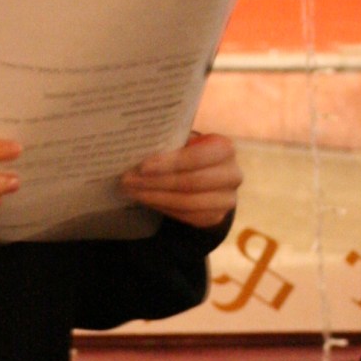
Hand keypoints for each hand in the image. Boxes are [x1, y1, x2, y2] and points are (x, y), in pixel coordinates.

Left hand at [121, 133, 241, 228]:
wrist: (210, 175)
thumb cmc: (191, 152)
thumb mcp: (186, 142)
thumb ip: (170, 144)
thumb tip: (135, 147)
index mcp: (225, 149)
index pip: (197, 157)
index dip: (170, 163)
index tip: (142, 166)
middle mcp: (232, 175)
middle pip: (190, 183)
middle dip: (155, 182)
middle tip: (127, 180)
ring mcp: (226, 200)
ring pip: (186, 202)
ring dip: (154, 197)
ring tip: (131, 191)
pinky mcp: (215, 217)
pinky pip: (186, 216)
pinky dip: (162, 207)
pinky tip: (145, 200)